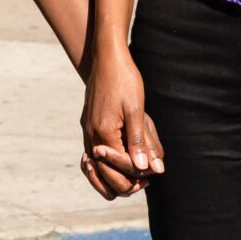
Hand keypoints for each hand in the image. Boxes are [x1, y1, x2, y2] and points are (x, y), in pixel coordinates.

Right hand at [80, 52, 164, 200]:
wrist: (107, 58)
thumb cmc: (124, 80)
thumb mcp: (136, 110)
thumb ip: (138, 141)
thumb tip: (144, 169)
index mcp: (104, 133)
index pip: (119, 169)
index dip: (137, 175)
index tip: (153, 173)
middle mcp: (91, 135)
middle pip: (104, 175)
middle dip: (126, 181)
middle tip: (147, 180)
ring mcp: (87, 130)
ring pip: (96, 168)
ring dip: (114, 176)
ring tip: (136, 176)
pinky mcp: (88, 125)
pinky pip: (93, 155)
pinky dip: (106, 164)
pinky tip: (121, 160)